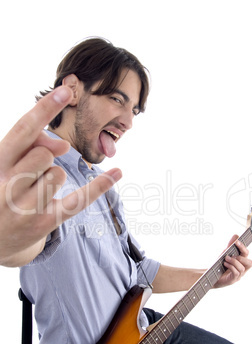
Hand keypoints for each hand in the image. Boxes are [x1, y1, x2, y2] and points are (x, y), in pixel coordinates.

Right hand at [0, 87, 121, 265]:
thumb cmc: (4, 191)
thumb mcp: (8, 166)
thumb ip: (32, 146)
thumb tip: (61, 144)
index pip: (22, 131)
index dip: (44, 109)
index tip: (65, 91)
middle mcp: (7, 186)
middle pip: (44, 154)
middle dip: (47, 157)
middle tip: (36, 171)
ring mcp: (25, 208)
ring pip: (58, 174)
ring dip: (54, 178)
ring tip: (36, 192)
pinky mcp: (45, 223)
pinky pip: (78, 200)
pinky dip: (99, 186)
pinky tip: (117, 172)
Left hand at [214, 235, 251, 287]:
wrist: (211, 275)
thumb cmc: (220, 265)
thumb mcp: (225, 253)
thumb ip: (231, 245)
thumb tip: (236, 235)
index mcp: (241, 262)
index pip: (247, 254)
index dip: (243, 247)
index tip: (236, 242)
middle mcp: (242, 269)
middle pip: (250, 262)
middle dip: (241, 257)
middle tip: (232, 254)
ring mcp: (239, 275)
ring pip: (242, 268)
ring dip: (234, 261)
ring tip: (226, 258)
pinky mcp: (233, 280)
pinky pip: (236, 273)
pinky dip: (231, 266)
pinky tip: (225, 263)